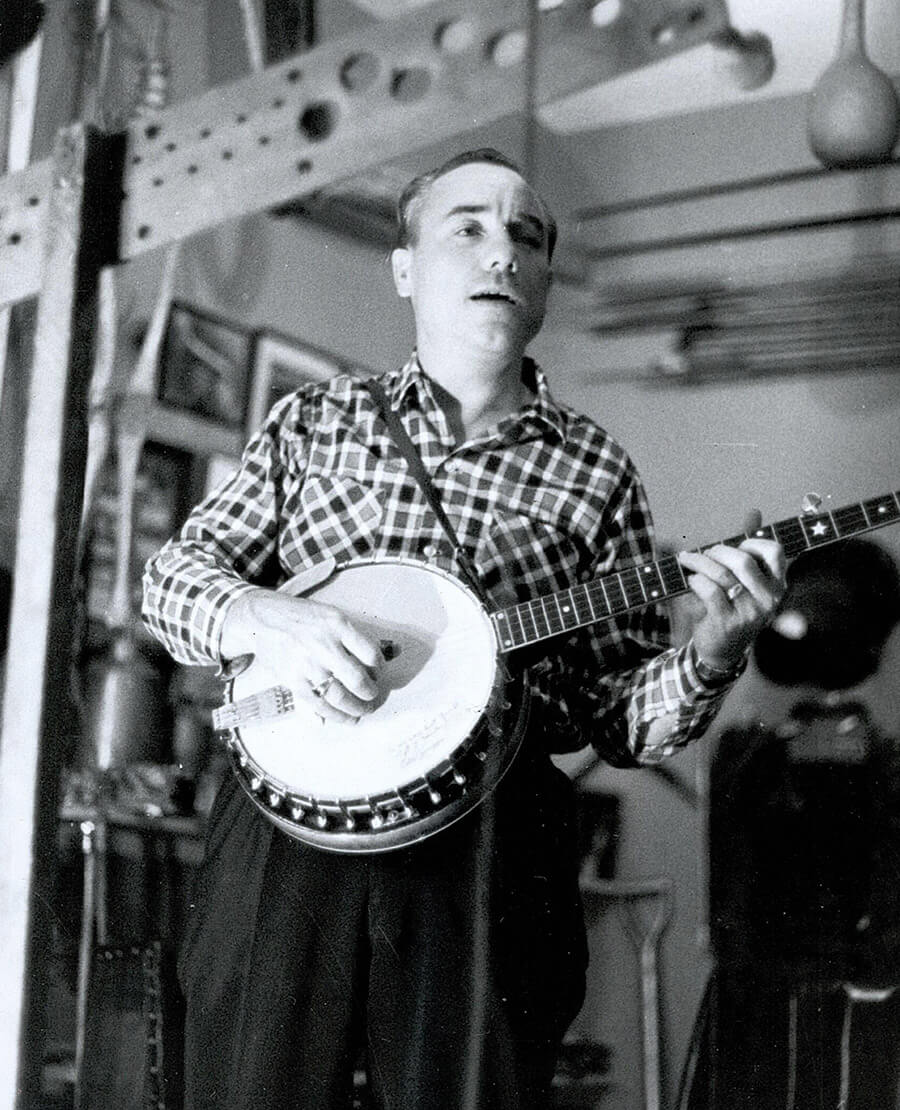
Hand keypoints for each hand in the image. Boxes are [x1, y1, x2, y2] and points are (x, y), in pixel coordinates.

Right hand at [220, 588, 381, 722]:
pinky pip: (318, 704)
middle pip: (357, 679)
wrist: (262, 619)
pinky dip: (335, 715)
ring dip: (356, 708)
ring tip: (362, 710)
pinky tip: (345, 717)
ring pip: (339, 696)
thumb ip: (355, 637)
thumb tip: (392, 652)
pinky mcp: (292, 679)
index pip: (370, 653)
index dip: (379, 669)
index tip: (378, 675)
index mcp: (337, 624)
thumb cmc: (302, 618)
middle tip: (373, 696)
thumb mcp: (331, 616)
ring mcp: (306, 663)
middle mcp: (322, 644)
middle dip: (370, 693)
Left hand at [678, 509, 785, 672]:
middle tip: (703, 553)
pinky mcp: (728, 622)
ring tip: (687, 561)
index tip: (735, 546)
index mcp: (777, 585)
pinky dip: (695, 580)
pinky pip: (709, 590)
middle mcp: (768, 599)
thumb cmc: (732, 608)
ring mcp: (749, 612)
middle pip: (742, 560)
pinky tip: (689, 580)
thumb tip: (754, 512)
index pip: (774, 552)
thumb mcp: (744, 580)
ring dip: (699, 563)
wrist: (721, 649)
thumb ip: (749, 547)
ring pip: (722, 574)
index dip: (751, 542)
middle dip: (717, 551)